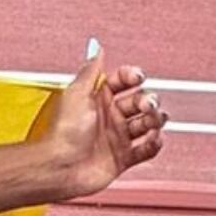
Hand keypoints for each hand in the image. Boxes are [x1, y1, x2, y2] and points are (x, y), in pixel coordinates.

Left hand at [45, 41, 165, 198]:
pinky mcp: (122, 158)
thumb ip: (91, 70)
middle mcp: (109, 117)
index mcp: (97, 99)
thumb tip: (96, 48)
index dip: (133, 77)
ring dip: (155, 120)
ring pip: (148, 123)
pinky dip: (154, 143)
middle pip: (141, 101)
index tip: (137, 77)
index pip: (123, 81)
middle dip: (149, 100)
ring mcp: (117, 138)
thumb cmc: (63, 133)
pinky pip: (147, 149)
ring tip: (152, 122)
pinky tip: (153, 139)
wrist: (60, 167)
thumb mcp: (76, 94)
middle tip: (146, 105)